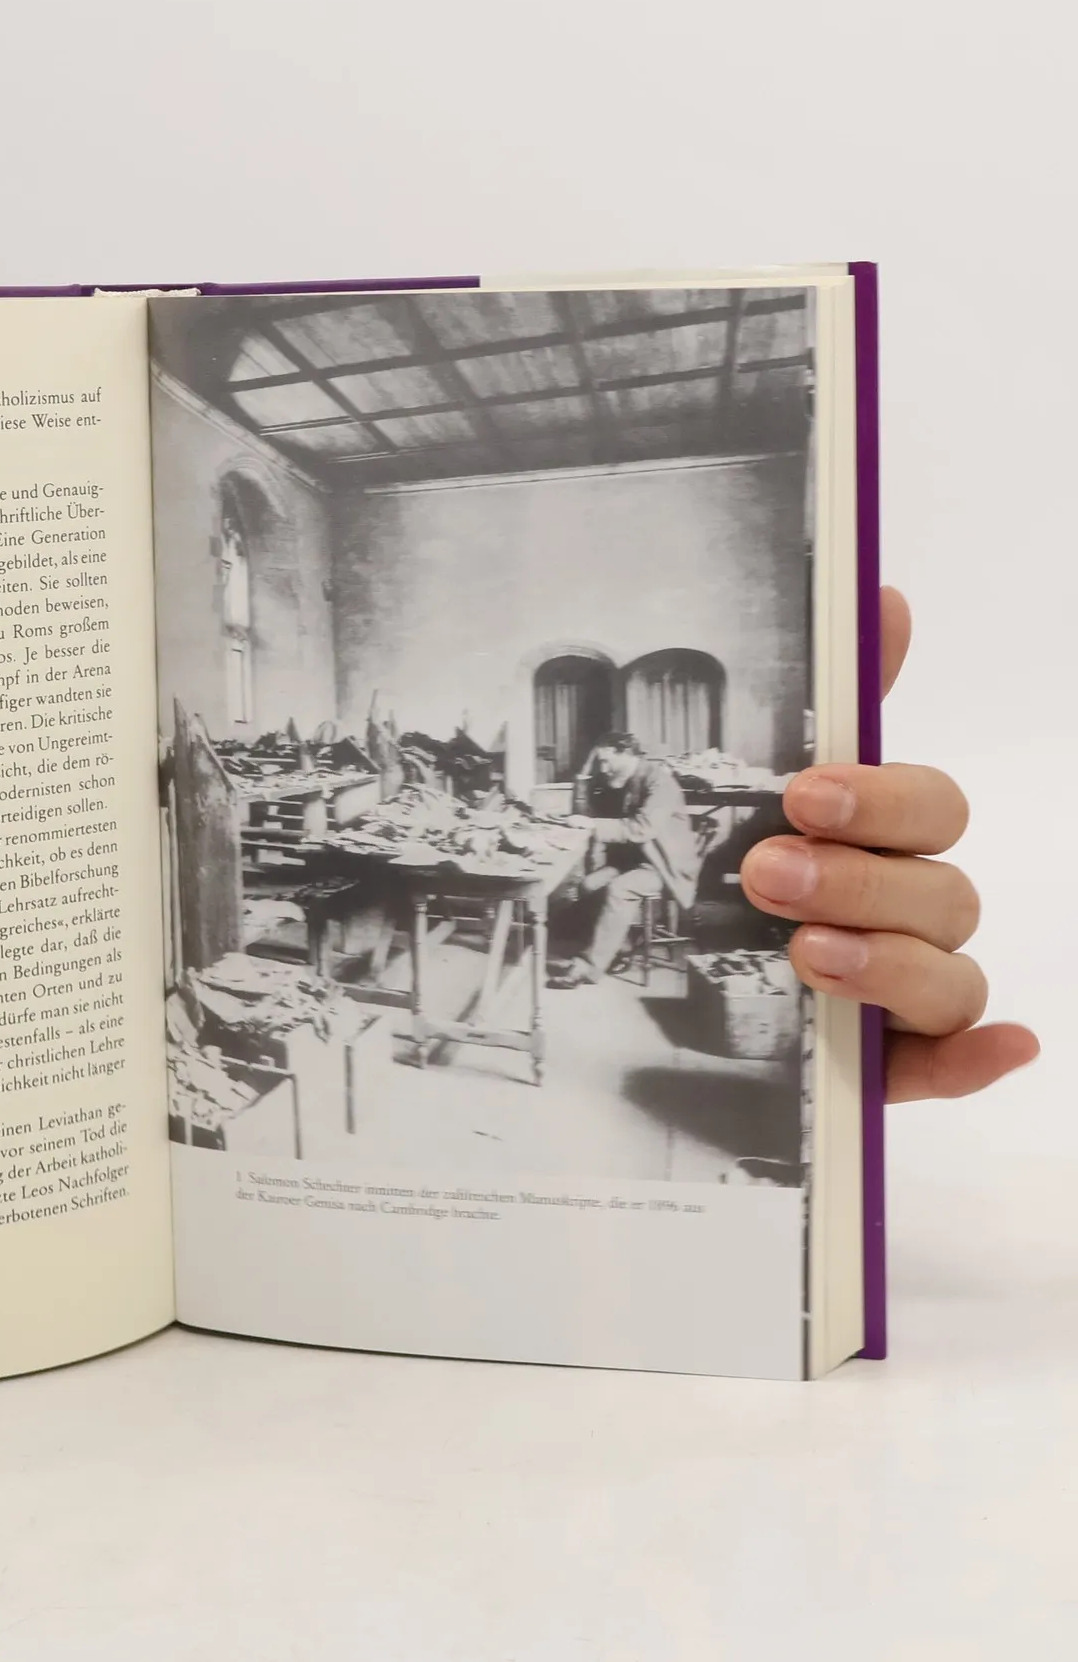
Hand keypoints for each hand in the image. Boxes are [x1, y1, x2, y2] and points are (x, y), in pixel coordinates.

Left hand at [741, 587, 1038, 1101]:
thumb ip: (823, 708)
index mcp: (882, 842)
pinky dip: (980, 1059)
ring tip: (803, 952)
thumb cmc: (718, 877)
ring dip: (888, 961)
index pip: (931, 807)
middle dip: (859, 878)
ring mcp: (904, 996)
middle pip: (941, 892)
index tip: (802, 794)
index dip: (880, 798)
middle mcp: (907, 914)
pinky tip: (1003, 1046)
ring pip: (949, 975)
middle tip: (766, 873)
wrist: (658, 995)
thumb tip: (880, 595)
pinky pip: (953, 1065)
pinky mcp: (889, 1066)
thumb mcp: (744, 791)